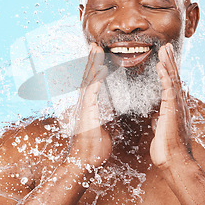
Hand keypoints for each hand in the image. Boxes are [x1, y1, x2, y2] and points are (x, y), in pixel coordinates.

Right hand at [67, 43, 111, 167]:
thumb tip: (118, 111)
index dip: (97, 68)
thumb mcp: (108, 126)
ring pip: (88, 79)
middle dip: (92, 60)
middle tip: (95, 44)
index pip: (94, 82)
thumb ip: (112, 116)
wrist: (87, 160)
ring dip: (93, 63)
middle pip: (89, 76)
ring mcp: (85, 105)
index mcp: (92, 104)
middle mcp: (86, 102)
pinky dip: (96, 78)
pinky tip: (101, 68)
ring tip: (96, 48)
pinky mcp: (87, 110)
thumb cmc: (96, 146)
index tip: (100, 54)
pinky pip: (92, 90)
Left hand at [150, 43, 192, 169]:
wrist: (175, 162)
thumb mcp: (163, 131)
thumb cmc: (168, 150)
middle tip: (166, 47)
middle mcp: (179, 105)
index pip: (172, 86)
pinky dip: (165, 76)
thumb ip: (162, 121)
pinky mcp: (172, 110)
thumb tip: (158, 118)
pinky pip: (168, 89)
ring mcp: (177, 107)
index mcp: (176, 109)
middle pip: (174, 78)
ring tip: (164, 50)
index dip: (169, 71)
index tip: (165, 59)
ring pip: (173, 80)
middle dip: (170, 62)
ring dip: (168, 63)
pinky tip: (161, 66)